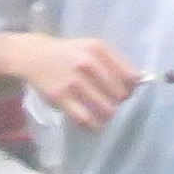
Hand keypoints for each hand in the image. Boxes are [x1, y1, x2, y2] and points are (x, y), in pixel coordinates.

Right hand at [20, 32, 142, 130]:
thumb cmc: (69, 53)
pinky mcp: (61, 97)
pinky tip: (94, 124)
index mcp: (98, 49)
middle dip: (118, 102)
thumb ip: (115, 62)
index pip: (130, 76)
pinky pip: (85, 118)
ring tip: (104, 114)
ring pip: (105, 109)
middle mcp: (87, 63)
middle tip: (111, 102)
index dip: (131, 88)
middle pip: (119, 95)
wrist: (34, 56)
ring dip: (108, 115)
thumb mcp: (92, 48)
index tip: (126, 92)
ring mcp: (73, 81)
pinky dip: (94, 125)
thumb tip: (139, 81)